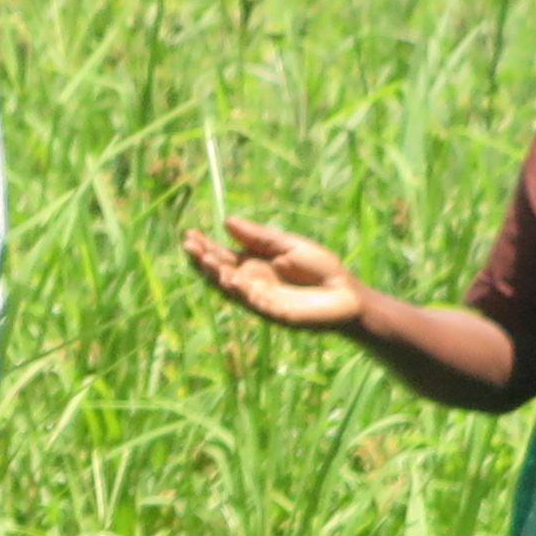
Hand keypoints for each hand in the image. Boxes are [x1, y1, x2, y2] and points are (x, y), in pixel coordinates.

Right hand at [180, 218, 366, 332]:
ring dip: (216, 275)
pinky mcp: (273, 313)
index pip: (221, 256)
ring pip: (230, 289)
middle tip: (189, 245)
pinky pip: (252, 302)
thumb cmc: (319, 268)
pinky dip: (241, 291)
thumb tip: (227, 221)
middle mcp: (250, 283)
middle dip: (203, 260)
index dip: (204, 246)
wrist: (346, 292)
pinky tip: (230, 278)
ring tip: (205, 260)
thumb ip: (259, 237)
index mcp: (252, 265)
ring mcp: (259, 300)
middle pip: (219, 272)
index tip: (189, 234)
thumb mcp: (288, 245)